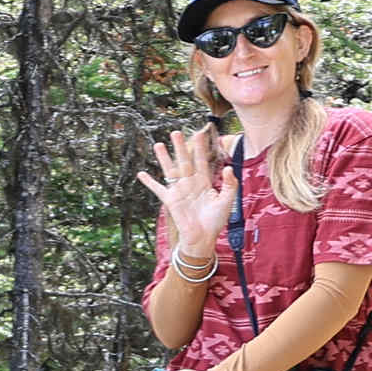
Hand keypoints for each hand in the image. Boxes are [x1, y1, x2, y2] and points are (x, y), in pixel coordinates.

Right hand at [137, 128, 235, 261]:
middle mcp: (190, 184)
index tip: (199, 134)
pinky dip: (149, 182)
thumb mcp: (227, 201)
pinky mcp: (170, 201)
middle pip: (184, 161)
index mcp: (204, 182)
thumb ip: (229, 185)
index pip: (201, 161)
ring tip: (158, 144)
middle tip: (175, 132)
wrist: (203, 238)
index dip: (200, 148)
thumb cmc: (216, 221)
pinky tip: (141, 174)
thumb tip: (228, 168)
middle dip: (180, 147)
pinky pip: (158, 189)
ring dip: (164, 158)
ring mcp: (179, 191)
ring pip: (170, 170)